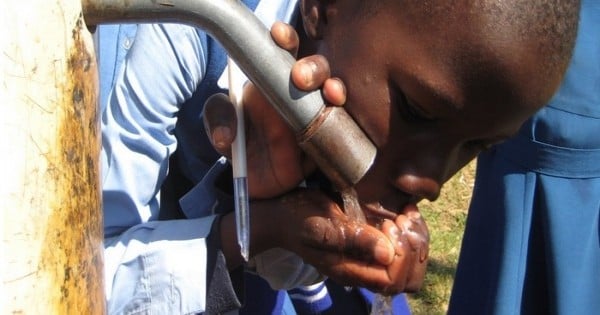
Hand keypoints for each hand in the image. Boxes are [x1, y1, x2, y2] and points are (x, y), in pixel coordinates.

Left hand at [203, 22, 345, 198]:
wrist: (252, 181)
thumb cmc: (241, 144)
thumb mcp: (222, 129)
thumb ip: (219, 119)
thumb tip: (228, 134)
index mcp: (273, 82)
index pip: (282, 54)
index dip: (284, 40)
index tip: (278, 36)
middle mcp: (299, 96)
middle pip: (315, 69)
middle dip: (312, 67)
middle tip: (299, 77)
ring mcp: (315, 118)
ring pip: (332, 93)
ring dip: (332, 87)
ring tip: (328, 93)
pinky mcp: (325, 143)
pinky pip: (338, 129)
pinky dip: (339, 120)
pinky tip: (336, 112)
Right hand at [232, 188, 428, 293]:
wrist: (284, 214)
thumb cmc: (299, 219)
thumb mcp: (322, 226)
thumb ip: (352, 238)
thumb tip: (386, 253)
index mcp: (351, 271)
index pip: (393, 280)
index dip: (401, 256)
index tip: (389, 225)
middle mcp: (365, 269)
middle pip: (408, 279)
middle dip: (414, 250)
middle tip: (400, 220)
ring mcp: (371, 257)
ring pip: (412, 264)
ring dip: (416, 239)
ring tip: (403, 215)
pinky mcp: (374, 242)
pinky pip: (405, 247)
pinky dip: (412, 230)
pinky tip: (403, 211)